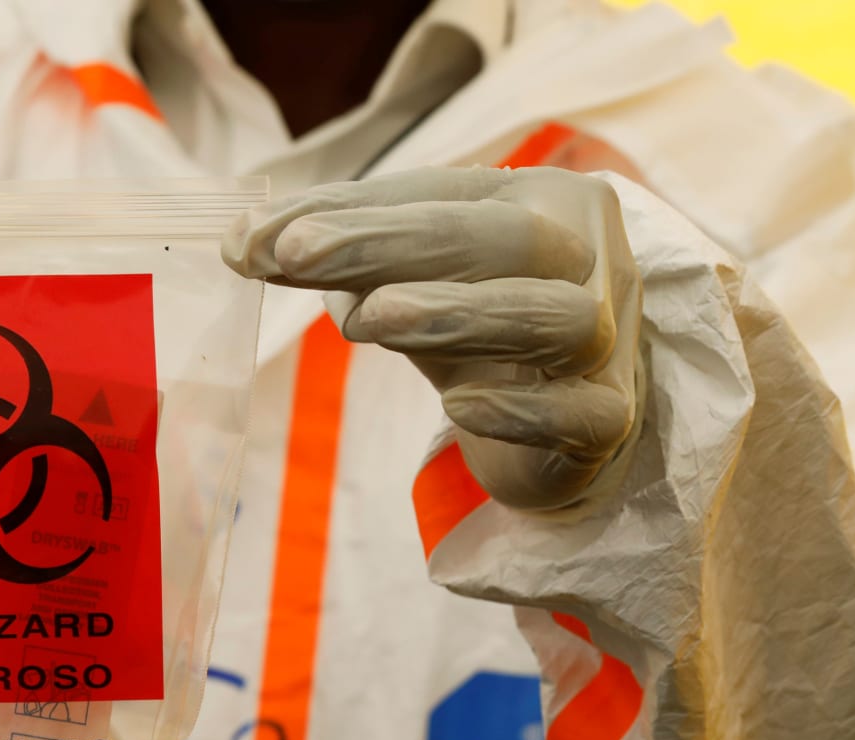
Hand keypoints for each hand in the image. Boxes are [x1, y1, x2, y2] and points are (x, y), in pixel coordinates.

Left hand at [223, 167, 641, 511]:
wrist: (564, 427)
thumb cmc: (482, 332)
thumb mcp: (411, 285)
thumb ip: (343, 263)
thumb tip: (243, 242)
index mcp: (543, 203)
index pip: (440, 197)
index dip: (347, 215)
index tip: (252, 238)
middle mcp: (590, 260)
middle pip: (508, 237)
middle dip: (393, 242)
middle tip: (295, 255)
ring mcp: (611, 343)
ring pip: (560, 318)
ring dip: (460, 314)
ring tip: (371, 321)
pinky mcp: (609, 422)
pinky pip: (578, 414)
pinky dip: (518, 407)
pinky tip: (458, 404)